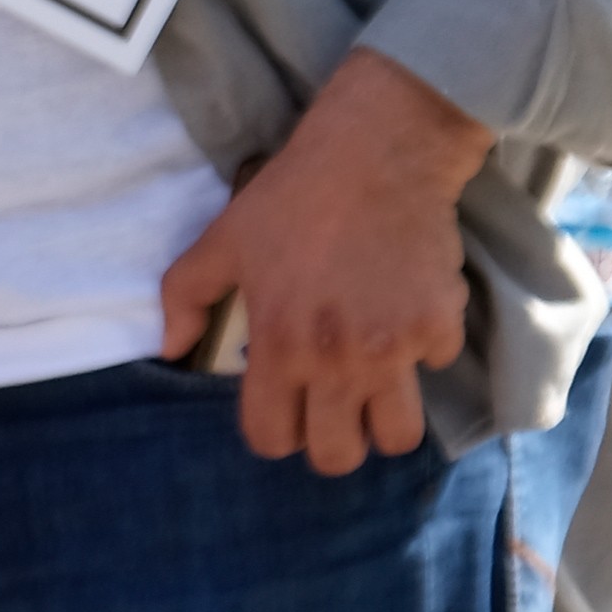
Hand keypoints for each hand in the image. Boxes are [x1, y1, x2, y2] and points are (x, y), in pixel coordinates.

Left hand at [153, 48, 494, 473]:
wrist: (377, 154)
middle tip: (330, 405)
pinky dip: (423, 350)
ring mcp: (394, 350)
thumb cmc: (291, 196)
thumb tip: (171, 348)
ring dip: (384, 419)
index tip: (282, 407)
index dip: (273, 431)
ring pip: (398, 438)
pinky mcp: (440, 328)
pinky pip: (436, 367)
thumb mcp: (222, 239)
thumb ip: (187, 297)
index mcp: (279, 345)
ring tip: (373, 385)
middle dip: (331, 439)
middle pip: (338, 456)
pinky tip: (405, 314)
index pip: (272, 437)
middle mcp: (337, 361)